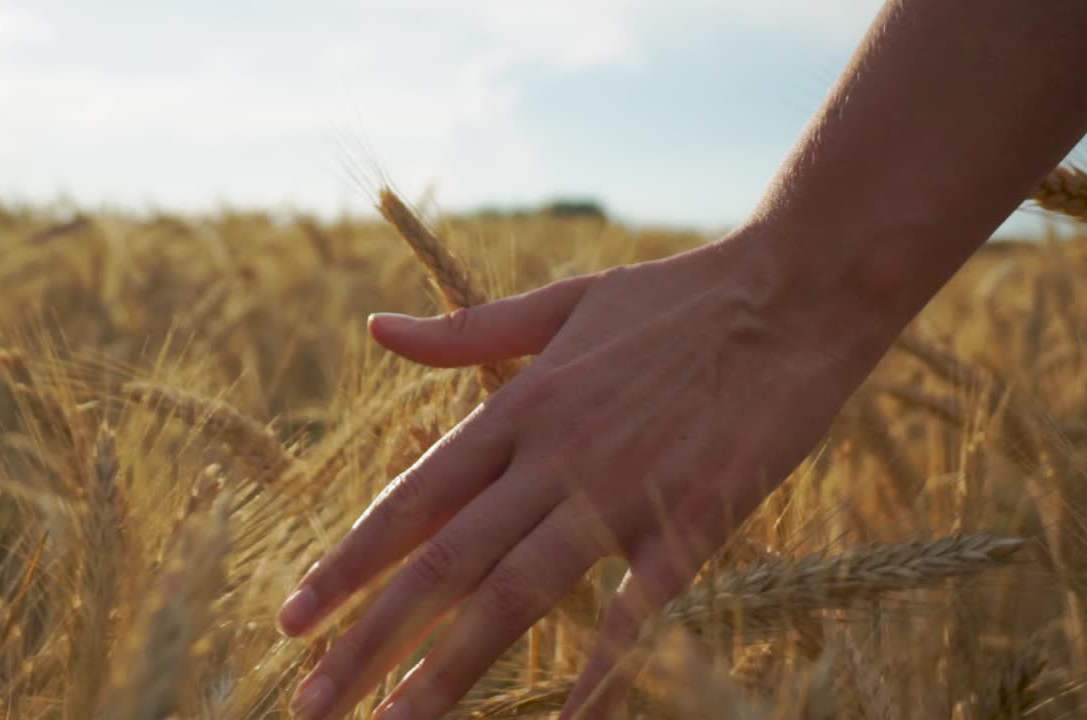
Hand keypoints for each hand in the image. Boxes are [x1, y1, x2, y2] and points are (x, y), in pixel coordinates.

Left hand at [277, 223, 885, 719]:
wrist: (795, 290)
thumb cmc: (677, 297)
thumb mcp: (562, 301)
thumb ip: (466, 330)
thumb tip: (378, 328)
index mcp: (520, 403)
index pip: (412, 499)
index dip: (348, 563)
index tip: (291, 620)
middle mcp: (556, 452)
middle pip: (445, 560)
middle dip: (370, 638)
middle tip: (309, 704)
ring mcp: (624, 488)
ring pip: (518, 590)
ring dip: (452, 664)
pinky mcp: (697, 517)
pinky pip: (638, 607)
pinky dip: (601, 669)